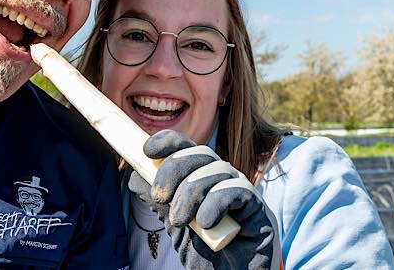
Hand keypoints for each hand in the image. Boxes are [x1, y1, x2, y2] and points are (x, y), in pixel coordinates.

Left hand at [128, 130, 280, 269]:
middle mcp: (224, 178)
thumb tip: (135, 175)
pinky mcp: (258, 208)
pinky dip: (216, 203)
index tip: (147, 151)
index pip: (187, 146)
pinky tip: (205, 223)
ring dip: (191, 193)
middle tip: (159, 197)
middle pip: (201, 153)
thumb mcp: (175, 223)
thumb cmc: (206, 251)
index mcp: (204, 176)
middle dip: (174, 169)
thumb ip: (159, 200)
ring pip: (217, 170)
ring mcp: (242, 190)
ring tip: (178, 221)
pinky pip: (237, 191)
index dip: (167, 141)